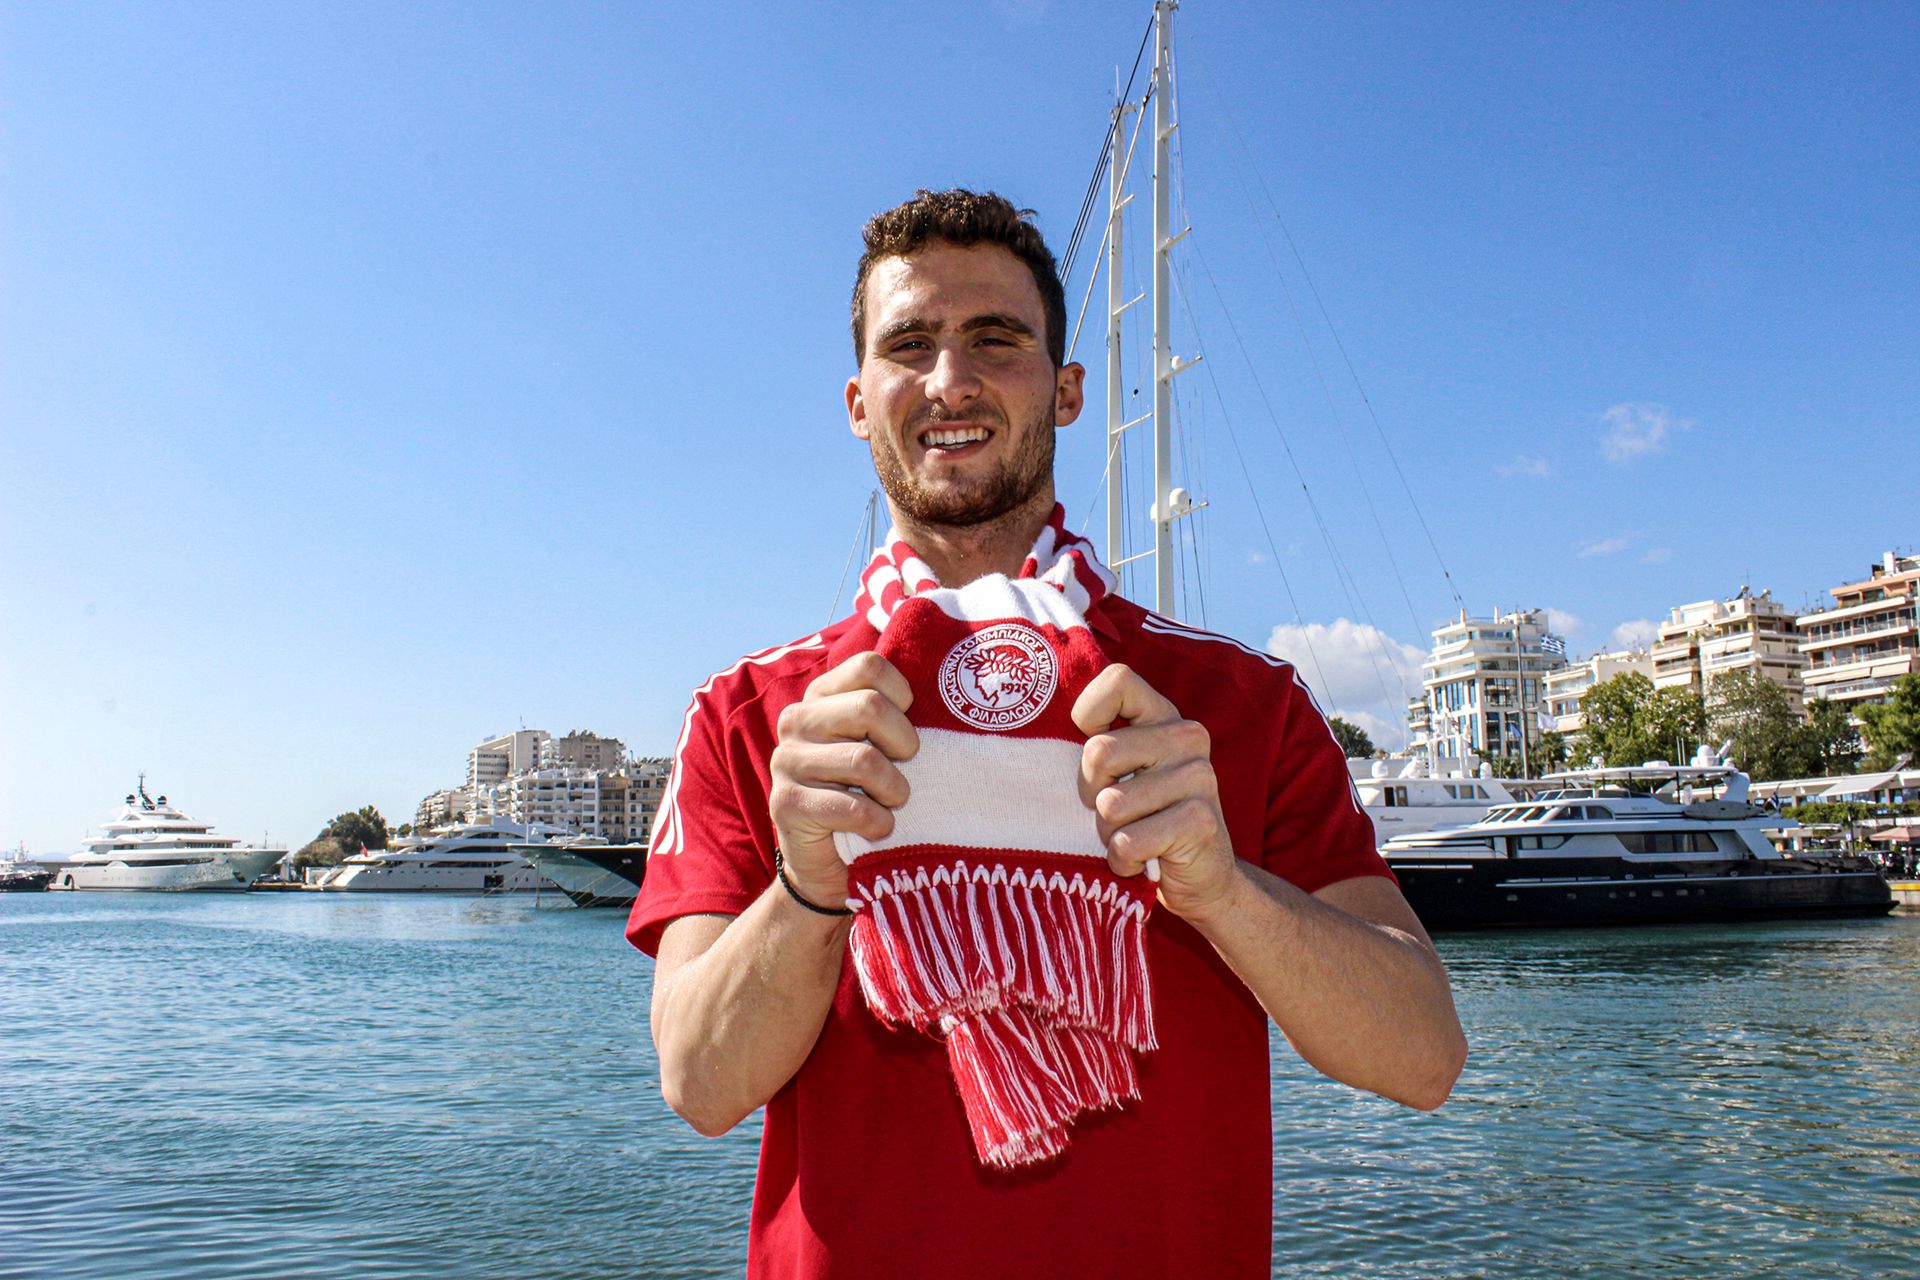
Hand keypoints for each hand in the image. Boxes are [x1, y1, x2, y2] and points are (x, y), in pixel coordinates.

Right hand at [767, 652, 918, 910]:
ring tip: (892, 802)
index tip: (905, 729)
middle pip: (870, 707)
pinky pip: (853, 807)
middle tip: (905, 770)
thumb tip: (948, 688)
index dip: (902, 698)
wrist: (831, 864)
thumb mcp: (882, 745)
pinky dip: (879, 823)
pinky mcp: (786, 804)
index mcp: (821, 696)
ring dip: (895, 790)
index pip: (869, 666)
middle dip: (904, 745)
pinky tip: (878, 829)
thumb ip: (896, 712)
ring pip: (865, 760)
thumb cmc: (869, 794)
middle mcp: (796, 720)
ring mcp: (785, 761)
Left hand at [1073, 664, 1241, 923]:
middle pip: (1099, 752)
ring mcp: (1198, 778)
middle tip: (1113, 812)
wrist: (1203, 880)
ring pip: (1110, 804)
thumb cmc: (1144, 820)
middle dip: (1090, 794)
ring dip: (1108, 834)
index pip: (1118, 680)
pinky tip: (1142, 861)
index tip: (1088, 745)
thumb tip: (1034, 724)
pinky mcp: (1200, 822)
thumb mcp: (1121, 772)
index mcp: (1164, 716)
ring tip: (1132, 838)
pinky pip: (1128, 841)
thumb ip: (1097, 743)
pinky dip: (1123, 860)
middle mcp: (1187, 737)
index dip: (1087, 714)